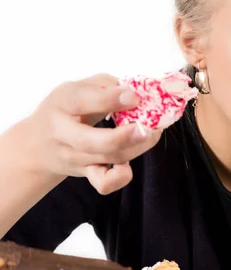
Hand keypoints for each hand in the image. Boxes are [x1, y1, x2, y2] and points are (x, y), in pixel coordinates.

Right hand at [22, 74, 162, 194]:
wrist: (39, 145)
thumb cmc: (67, 110)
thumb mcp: (79, 89)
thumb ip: (107, 85)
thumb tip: (138, 91)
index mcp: (63, 102)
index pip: (82, 100)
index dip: (111, 99)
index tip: (134, 97)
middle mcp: (65, 132)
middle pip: (94, 141)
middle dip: (124, 136)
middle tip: (146, 128)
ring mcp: (75, 156)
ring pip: (110, 158)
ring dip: (137, 147)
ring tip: (152, 133)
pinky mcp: (86, 172)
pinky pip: (104, 183)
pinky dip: (120, 177)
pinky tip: (129, 163)